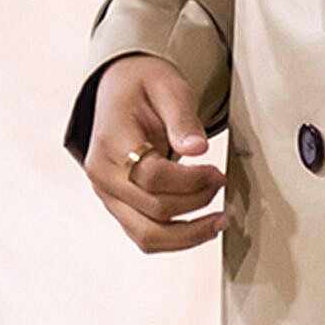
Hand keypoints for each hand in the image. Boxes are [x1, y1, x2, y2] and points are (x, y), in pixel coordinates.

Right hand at [84, 54, 226, 253]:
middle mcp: (102, 175)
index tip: (217, 172)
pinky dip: (175, 238)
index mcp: (109, 141)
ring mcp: (107, 195)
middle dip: (195, 203)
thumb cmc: (144, 86)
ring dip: (188, 235)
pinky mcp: (119, 206)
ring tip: (220, 221)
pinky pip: (145, 235)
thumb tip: (197, 149)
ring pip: (146, 235)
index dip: (190, 180)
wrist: (121, 89)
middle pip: (151, 210)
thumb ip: (181, 119)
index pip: (150, 175)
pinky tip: (200, 228)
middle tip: (222, 184)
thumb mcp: (168, 87)